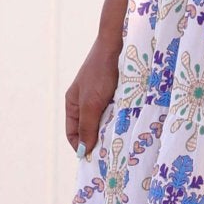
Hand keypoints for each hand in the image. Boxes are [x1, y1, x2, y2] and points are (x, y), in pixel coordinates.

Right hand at [66, 32, 122, 156]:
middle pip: (90, 130)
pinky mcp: (117, 93)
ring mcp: (102, 97)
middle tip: (112, 154)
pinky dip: (122, 120)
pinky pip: (118, 113)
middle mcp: (86, 102)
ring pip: (106, 122)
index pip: (73, 134)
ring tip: (122, 142)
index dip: (82, 147)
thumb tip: (83, 152)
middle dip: (99, 141)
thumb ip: (87, 127)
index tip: (95, 159)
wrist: (118, 43)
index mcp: (73, 104)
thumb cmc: (100, 72)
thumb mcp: (91, 103)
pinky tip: (130, 126)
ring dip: (112, 131)